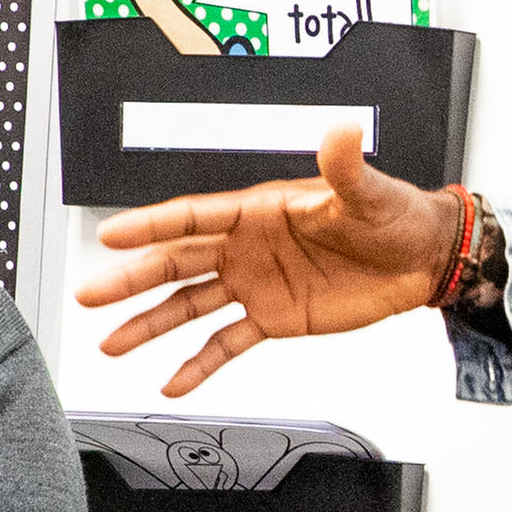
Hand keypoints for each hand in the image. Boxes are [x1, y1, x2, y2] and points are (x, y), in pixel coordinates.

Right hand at [75, 126, 461, 394]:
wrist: (420, 259)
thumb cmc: (392, 216)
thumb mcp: (367, 192)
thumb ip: (346, 167)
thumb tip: (343, 132)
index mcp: (258, 210)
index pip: (194, 216)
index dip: (153, 225)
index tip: (112, 234)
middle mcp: (246, 247)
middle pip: (177, 262)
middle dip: (132, 279)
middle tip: (91, 293)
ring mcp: (255, 284)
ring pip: (189, 306)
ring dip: (150, 323)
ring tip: (110, 342)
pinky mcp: (273, 318)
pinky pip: (225, 343)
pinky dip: (199, 363)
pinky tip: (170, 380)